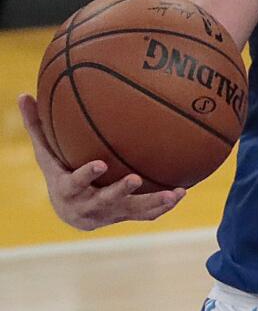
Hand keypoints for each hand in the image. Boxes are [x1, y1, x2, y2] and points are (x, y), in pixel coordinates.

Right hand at [18, 94, 184, 229]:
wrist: (71, 212)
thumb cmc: (59, 172)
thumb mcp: (46, 154)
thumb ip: (37, 127)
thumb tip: (22, 94)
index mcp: (68, 189)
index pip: (75, 183)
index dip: (86, 176)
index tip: (100, 164)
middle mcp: (88, 206)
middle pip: (104, 201)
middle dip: (119, 191)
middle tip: (136, 178)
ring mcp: (109, 214)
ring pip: (131, 211)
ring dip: (153, 203)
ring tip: (175, 194)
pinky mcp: (125, 216)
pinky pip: (146, 215)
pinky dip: (163, 206)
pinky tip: (182, 192)